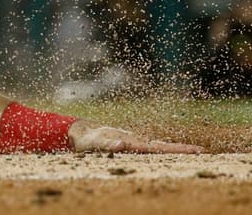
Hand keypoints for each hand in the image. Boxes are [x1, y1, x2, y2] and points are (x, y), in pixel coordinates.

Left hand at [68, 120, 201, 153]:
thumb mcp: (95, 144)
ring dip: (175, 149)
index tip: (194, 150)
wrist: (81, 131)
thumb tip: (121, 144)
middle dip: (182, 149)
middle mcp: (136, 140)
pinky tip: (171, 154)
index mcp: (132, 142)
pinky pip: (151, 149)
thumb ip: (107, 145)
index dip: (176, 149)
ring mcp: (135, 141)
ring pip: (158, 146)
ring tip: (194, 152)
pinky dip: (164, 150)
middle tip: (203, 151)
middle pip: (163, 146)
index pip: (158, 147)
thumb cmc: (87, 140)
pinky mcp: (132, 144)